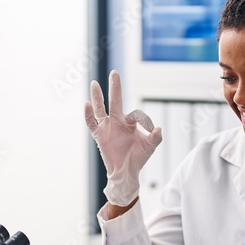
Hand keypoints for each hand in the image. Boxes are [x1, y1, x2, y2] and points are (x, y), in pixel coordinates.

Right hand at [84, 70, 162, 206]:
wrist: (126, 172)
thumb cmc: (138, 158)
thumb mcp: (150, 147)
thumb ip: (155, 138)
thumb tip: (158, 128)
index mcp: (130, 122)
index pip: (136, 114)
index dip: (144, 119)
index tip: (151, 130)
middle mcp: (118, 121)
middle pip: (115, 100)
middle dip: (115, 87)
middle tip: (115, 72)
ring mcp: (107, 127)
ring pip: (101, 108)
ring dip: (97, 97)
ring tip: (94, 83)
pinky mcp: (99, 135)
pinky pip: (91, 123)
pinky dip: (88, 115)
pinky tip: (86, 105)